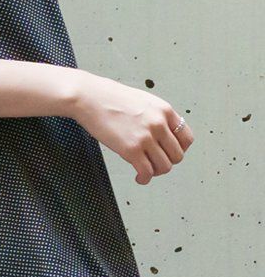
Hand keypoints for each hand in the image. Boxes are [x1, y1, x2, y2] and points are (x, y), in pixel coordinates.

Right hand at [70, 70, 193, 184]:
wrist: (89, 98)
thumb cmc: (109, 98)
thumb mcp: (142, 101)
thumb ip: (155, 117)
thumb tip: (160, 135)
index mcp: (164, 110)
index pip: (186, 138)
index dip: (179, 150)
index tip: (169, 154)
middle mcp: (159, 124)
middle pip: (177, 155)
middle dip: (166, 163)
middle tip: (155, 164)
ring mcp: (146, 137)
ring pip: (164, 166)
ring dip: (156, 173)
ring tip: (145, 171)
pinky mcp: (131, 149)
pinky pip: (147, 172)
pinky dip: (144, 179)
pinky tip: (138, 177)